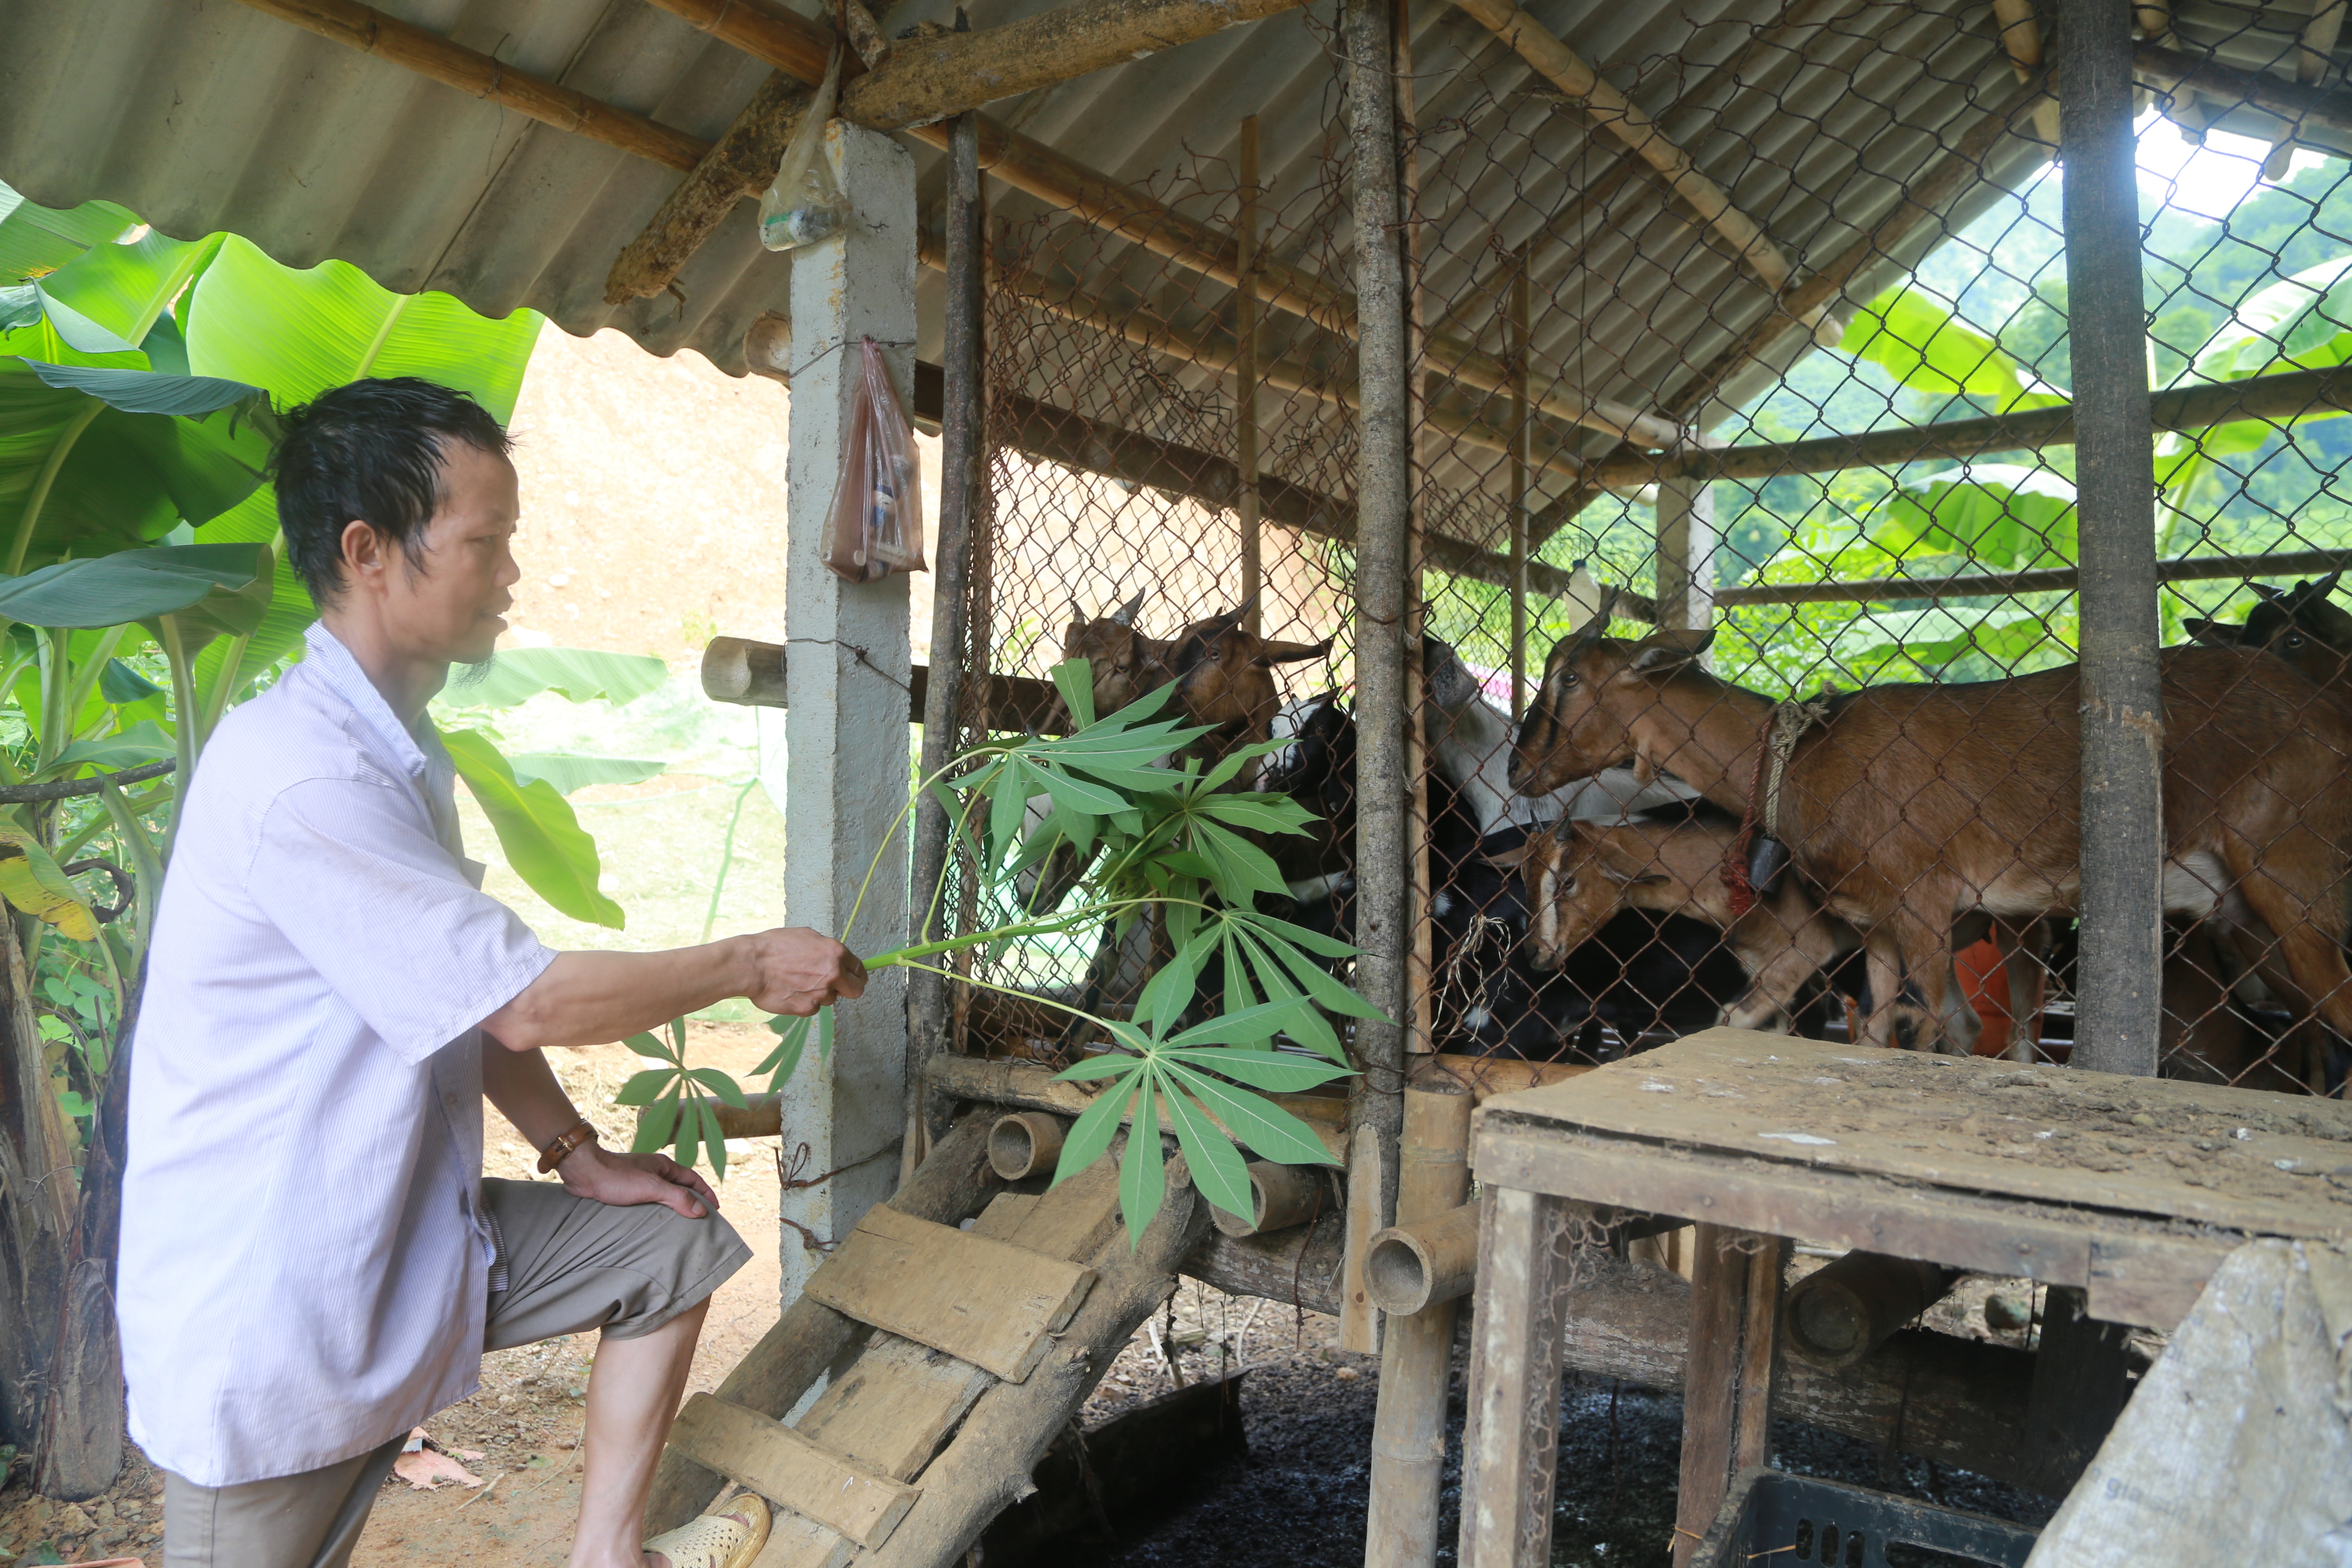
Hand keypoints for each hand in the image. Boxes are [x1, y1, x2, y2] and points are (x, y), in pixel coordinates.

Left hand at [558, 1141, 718, 1219]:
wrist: (584, 1173)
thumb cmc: (617, 1177)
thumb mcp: (652, 1187)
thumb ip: (677, 1198)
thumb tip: (701, 1211)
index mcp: (664, 1166)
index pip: (693, 1179)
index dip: (705, 1193)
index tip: (715, 1209)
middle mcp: (655, 1171)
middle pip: (680, 1187)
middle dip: (692, 1200)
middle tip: (700, 1219)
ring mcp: (641, 1180)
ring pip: (664, 1194)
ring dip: (673, 1206)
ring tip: (680, 1224)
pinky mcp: (627, 1190)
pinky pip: (649, 1200)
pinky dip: (657, 1210)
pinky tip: (654, 1221)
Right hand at [740, 927, 866, 1015]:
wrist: (752, 965)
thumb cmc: (774, 947)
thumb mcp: (807, 937)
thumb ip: (826, 949)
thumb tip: (836, 958)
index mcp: (835, 953)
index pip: (859, 969)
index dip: (857, 974)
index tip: (854, 977)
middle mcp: (833, 974)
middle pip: (856, 990)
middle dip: (848, 989)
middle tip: (836, 987)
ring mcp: (821, 993)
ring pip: (830, 999)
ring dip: (820, 993)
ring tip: (799, 982)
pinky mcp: (807, 1008)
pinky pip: (812, 1007)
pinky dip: (804, 1002)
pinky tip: (791, 991)